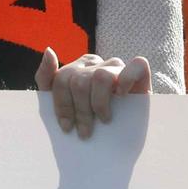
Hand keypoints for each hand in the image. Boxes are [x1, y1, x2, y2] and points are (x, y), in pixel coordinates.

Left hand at [36, 48, 151, 139]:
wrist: (120, 138)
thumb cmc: (90, 120)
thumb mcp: (62, 103)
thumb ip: (47, 77)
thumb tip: (49, 50)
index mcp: (78, 68)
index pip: (62, 79)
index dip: (62, 105)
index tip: (67, 127)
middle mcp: (98, 64)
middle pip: (79, 81)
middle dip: (80, 111)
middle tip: (85, 132)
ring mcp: (118, 67)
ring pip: (101, 77)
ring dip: (100, 104)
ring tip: (104, 120)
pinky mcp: (140, 72)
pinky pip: (136, 65)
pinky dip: (127, 80)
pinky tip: (122, 97)